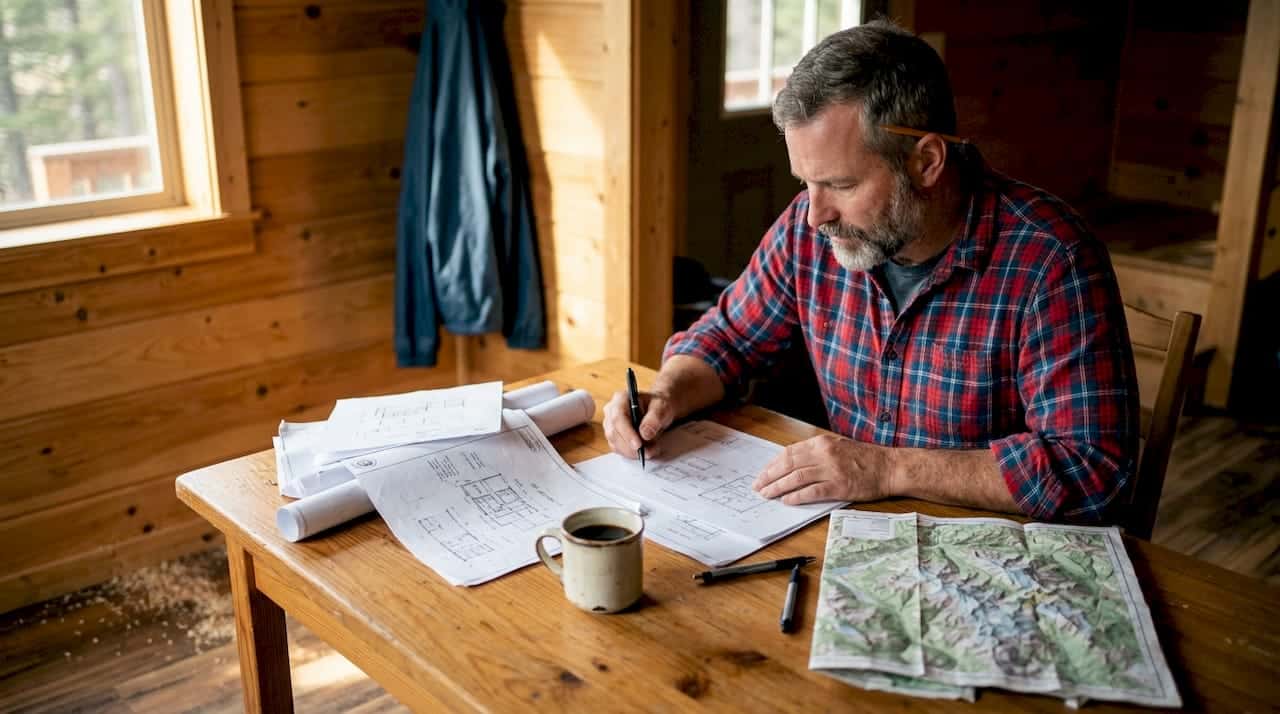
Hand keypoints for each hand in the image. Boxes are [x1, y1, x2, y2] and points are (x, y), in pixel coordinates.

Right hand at [602, 389, 677, 460]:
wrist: (658, 410)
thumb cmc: (659, 406)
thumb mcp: (662, 408)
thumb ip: (654, 418)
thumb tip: (645, 434)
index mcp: (621, 399)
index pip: (618, 417)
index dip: (627, 433)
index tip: (638, 445)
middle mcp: (611, 411)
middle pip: (613, 432)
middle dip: (630, 447)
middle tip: (648, 452)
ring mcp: (610, 424)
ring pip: (615, 443)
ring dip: (632, 452)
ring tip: (651, 450)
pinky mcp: (614, 436)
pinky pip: (618, 449)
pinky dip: (631, 454)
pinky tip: (645, 451)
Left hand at [752, 434, 894, 504]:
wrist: (889, 467)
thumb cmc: (864, 458)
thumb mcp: (837, 446)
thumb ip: (816, 453)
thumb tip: (792, 465)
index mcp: (821, 442)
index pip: (789, 453)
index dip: (773, 465)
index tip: (763, 474)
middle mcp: (824, 453)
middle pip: (788, 465)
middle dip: (769, 477)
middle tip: (758, 486)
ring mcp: (831, 469)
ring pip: (796, 478)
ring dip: (778, 488)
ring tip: (768, 495)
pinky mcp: (839, 486)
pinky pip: (812, 492)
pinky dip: (797, 497)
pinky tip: (787, 501)